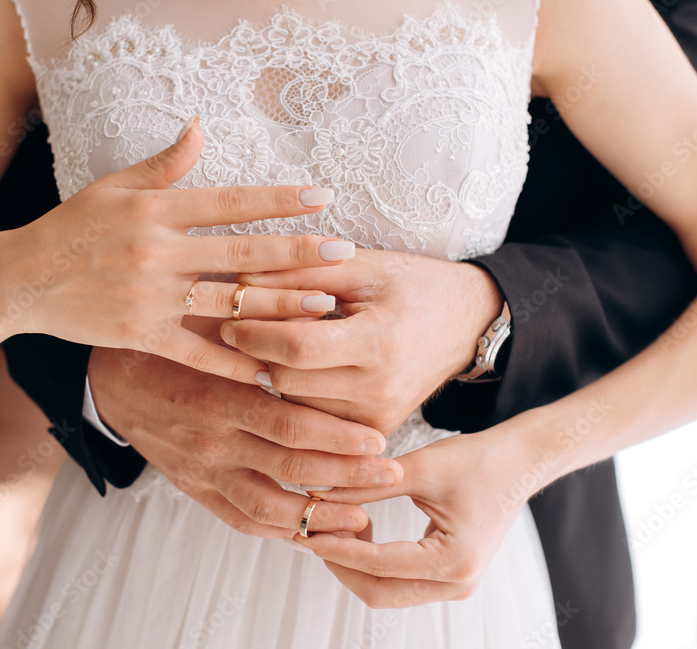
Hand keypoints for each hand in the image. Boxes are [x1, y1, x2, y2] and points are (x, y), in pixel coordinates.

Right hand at [10, 117, 354, 384]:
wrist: (20, 279)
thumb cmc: (71, 227)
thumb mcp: (114, 186)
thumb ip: (164, 164)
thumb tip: (200, 125)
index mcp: (156, 209)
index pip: (231, 201)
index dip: (280, 199)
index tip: (323, 197)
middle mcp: (158, 252)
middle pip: (241, 252)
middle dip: (298, 253)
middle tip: (344, 255)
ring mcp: (151, 297)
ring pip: (228, 302)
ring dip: (280, 306)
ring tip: (325, 308)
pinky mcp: (141, 335)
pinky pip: (197, 352)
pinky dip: (234, 363)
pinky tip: (271, 370)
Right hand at [87, 338, 405, 539]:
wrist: (108, 379)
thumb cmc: (167, 340)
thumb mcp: (205, 319)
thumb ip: (258, 315)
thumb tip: (322, 301)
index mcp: (216, 397)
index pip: (286, 424)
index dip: (336, 437)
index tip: (379, 440)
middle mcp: (211, 442)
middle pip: (289, 468)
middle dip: (345, 477)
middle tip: (391, 476)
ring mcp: (203, 472)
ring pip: (268, 509)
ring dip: (318, 517)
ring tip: (363, 518)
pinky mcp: (196, 490)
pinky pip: (242, 522)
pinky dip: (281, 531)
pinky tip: (315, 532)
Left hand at [220, 250, 503, 432]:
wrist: (468, 323)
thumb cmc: (413, 285)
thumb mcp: (362, 266)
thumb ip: (301, 271)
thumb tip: (239, 282)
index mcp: (379, 342)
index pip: (296, 348)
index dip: (254, 333)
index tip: (228, 320)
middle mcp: (380, 389)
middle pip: (287, 382)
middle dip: (256, 356)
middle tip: (237, 332)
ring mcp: (379, 418)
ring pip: (295, 408)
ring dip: (273, 380)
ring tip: (264, 349)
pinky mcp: (377, 431)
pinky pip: (317, 422)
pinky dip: (297, 398)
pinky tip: (291, 371)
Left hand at [294, 425, 532, 607]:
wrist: (520, 461)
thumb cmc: (479, 460)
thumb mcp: (420, 468)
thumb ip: (369, 486)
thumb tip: (320, 494)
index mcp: (454, 562)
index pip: (380, 565)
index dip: (338, 549)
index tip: (307, 532)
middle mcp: (457, 583)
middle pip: (379, 592)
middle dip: (341, 564)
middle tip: (312, 532)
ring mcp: (455, 585)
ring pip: (387, 591)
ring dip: (354, 564)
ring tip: (332, 525)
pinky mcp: (449, 576)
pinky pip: (400, 581)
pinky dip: (372, 562)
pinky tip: (358, 527)